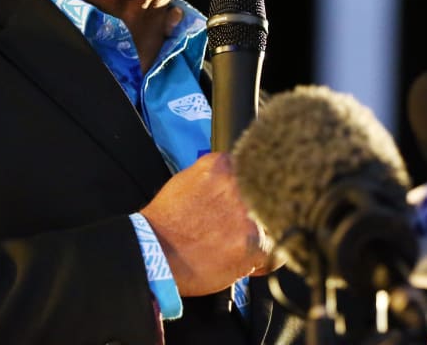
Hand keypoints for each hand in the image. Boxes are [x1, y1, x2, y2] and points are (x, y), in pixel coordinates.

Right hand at [140, 151, 278, 296]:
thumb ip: (218, 176)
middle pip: (269, 198)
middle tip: (241, 228)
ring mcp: (249, 214)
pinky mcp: (254, 243)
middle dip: (260, 213)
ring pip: (272, 225)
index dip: (255, 191)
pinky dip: (260, 262)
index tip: (252, 201)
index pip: (256, 172)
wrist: (153, 253)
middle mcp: (239, 185)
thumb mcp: (188, 180)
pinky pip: (273, 253)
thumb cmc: (166, 222)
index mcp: (223, 165)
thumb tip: (237, 181)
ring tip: (234, 246)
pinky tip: (239, 261)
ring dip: (260, 236)